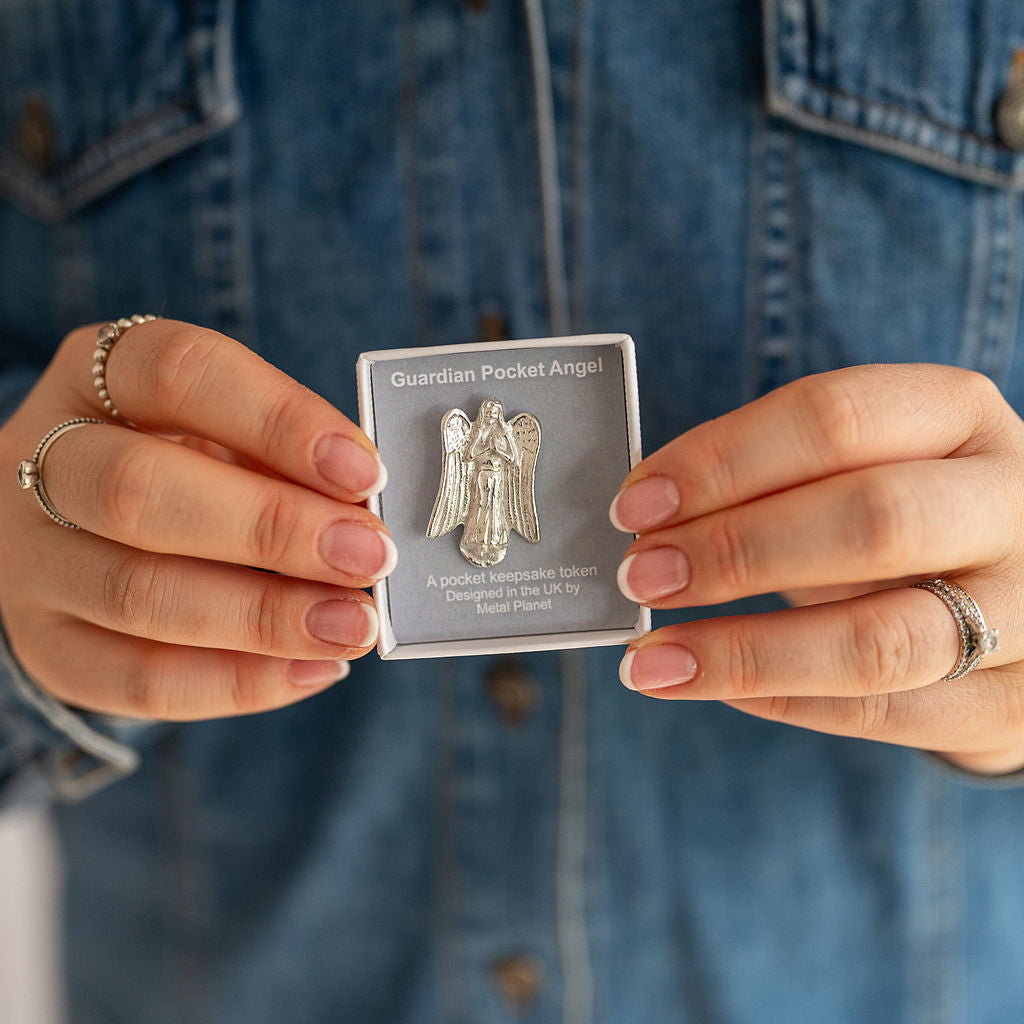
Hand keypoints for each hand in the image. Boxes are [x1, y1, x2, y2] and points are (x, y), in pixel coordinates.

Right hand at [0, 319, 393, 719]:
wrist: (86, 529)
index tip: (366, 471)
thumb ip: (285, 458)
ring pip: (138, 595)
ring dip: (266, 617)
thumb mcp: (226, 432)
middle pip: (139, 489)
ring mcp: (34, 562)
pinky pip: (137, 682)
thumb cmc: (188, 466)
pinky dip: (238, 683)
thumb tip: (369, 511)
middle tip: (370, 556)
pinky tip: (315, 669)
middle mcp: (44, 462)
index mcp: (98, 376)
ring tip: (355, 625)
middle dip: (273, 528)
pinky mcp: (49, 648)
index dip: (279, 420)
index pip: (178, 372)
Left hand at [610, 364, 1023, 774]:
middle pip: (871, 520)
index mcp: (959, 416)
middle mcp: (1011, 504)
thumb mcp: (862, 465)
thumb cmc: (905, 512)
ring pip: (881, 640)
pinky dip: (782, 700)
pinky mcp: (1011, 704)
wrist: (1018, 589)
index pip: (835, 418)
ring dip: (745, 650)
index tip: (635, 504)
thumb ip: (773, 478)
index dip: (723, 460)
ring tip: (651, 659)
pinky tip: (711, 684)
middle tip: (641, 574)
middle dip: (735, 550)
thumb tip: (644, 516)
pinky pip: (884, 714)